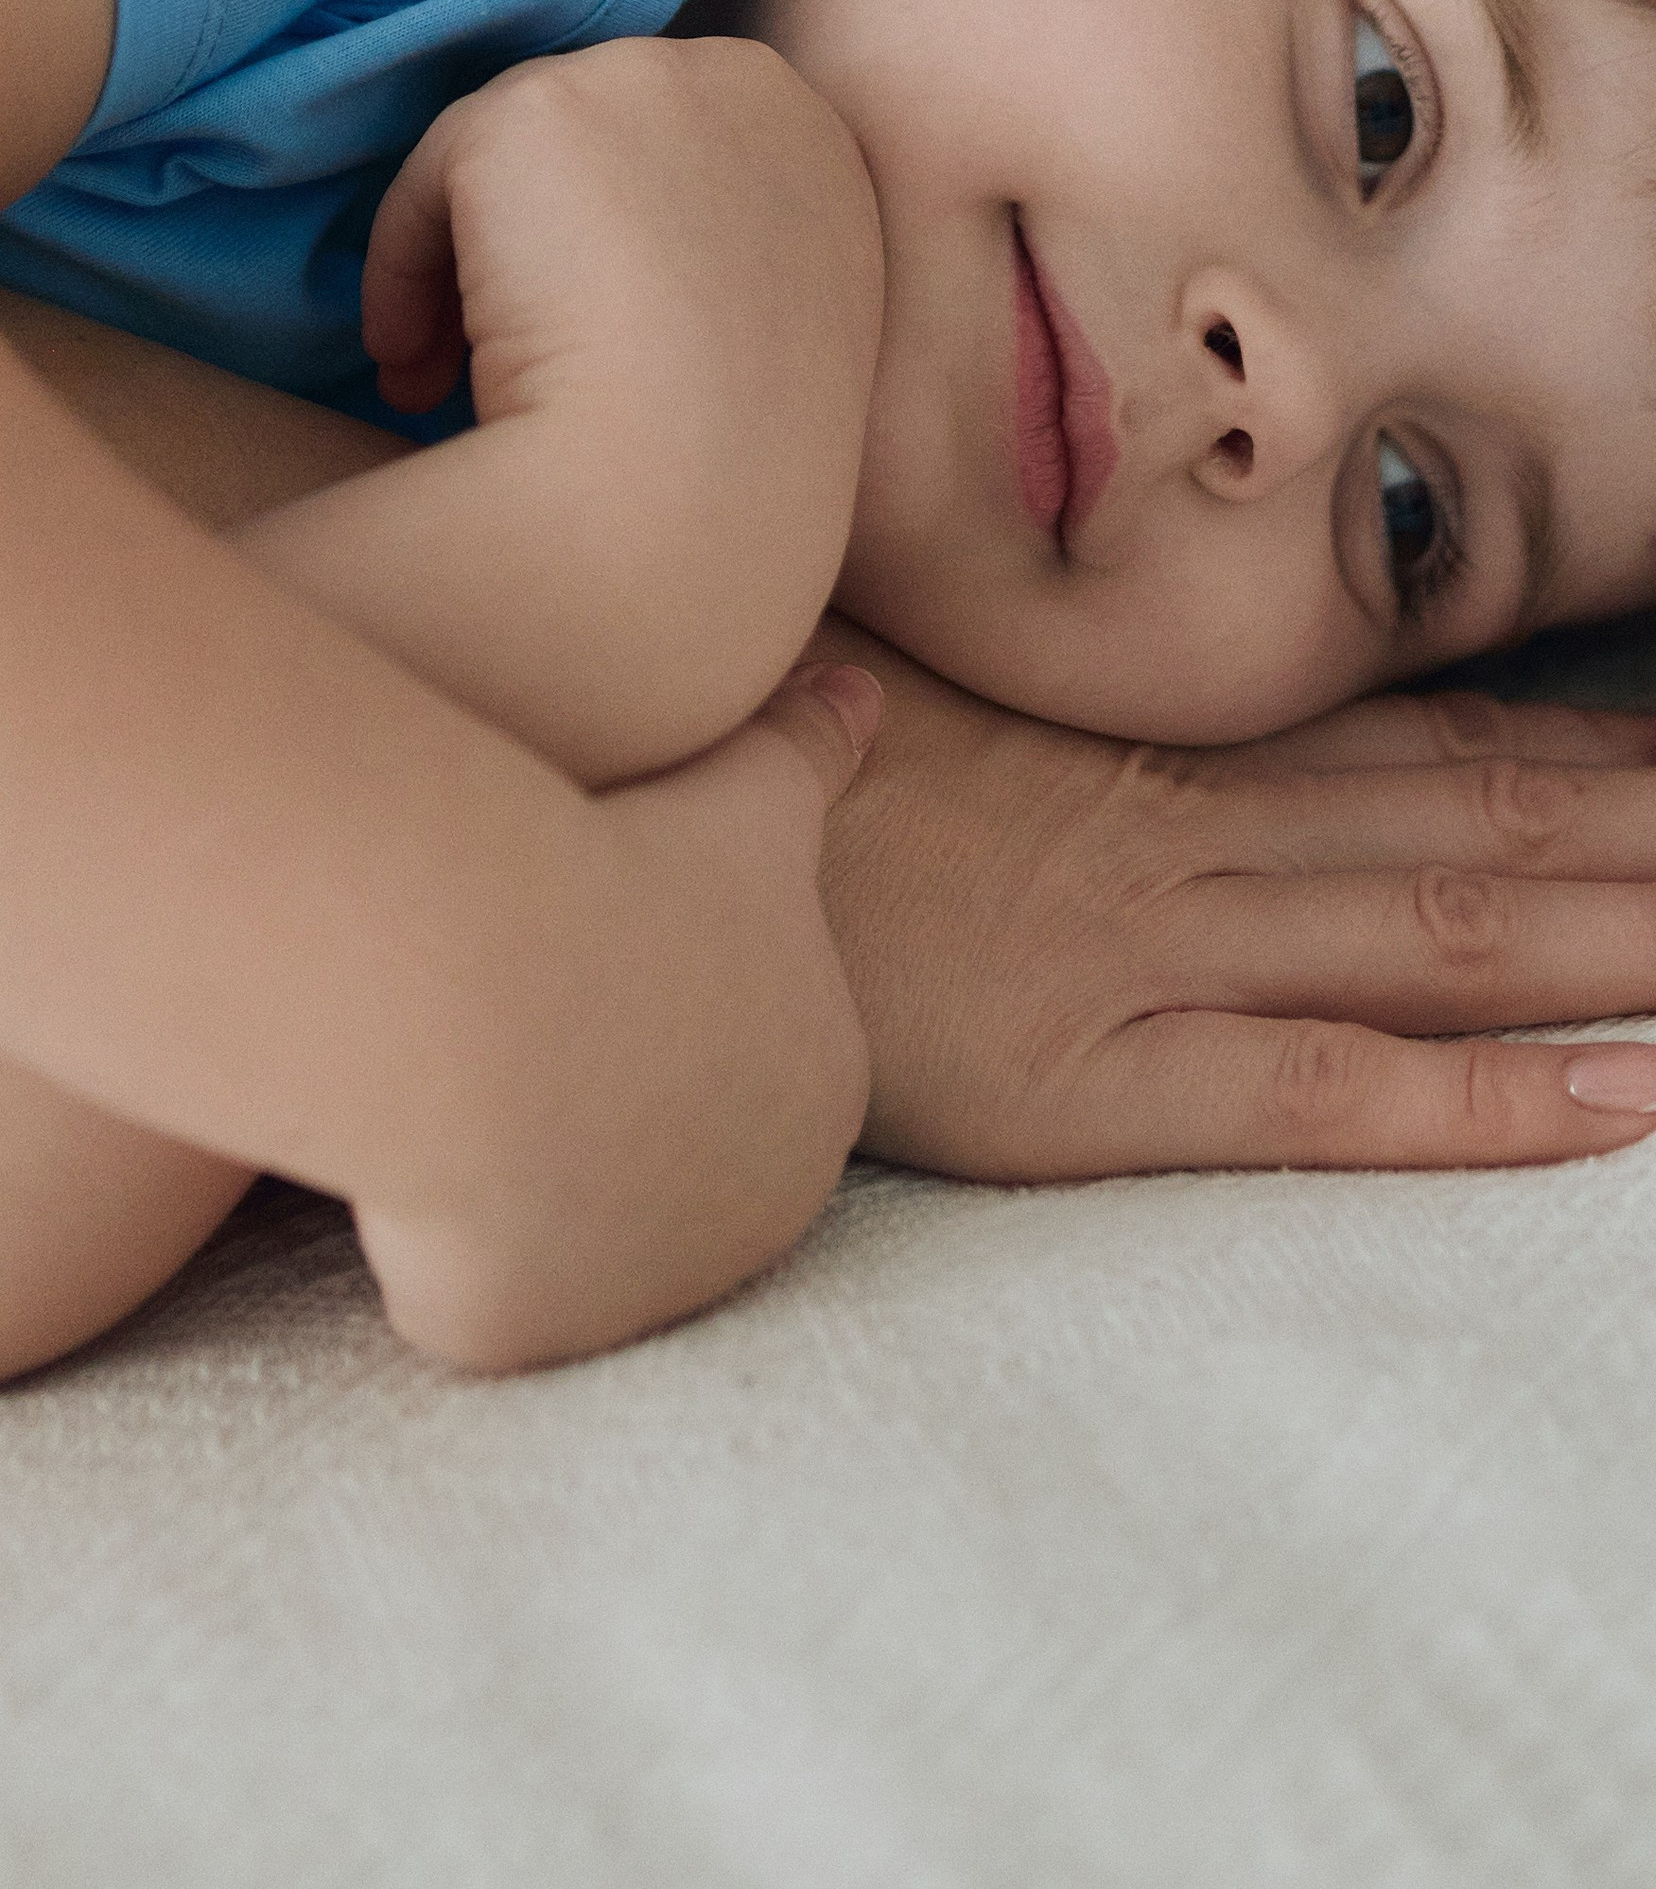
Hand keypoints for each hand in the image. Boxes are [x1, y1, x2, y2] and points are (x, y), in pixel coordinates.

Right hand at [358, 663, 882, 1373]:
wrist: (501, 985)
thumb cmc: (635, 872)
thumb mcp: (748, 793)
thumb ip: (812, 751)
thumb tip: (864, 689)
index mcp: (818, 1097)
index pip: (733, 1074)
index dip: (648, 1013)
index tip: (588, 956)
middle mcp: (753, 1220)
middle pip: (654, 1169)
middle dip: (591, 1108)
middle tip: (517, 1013)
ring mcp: (642, 1295)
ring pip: (559, 1235)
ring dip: (515, 1173)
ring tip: (466, 1071)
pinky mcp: (527, 1336)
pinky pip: (468, 1294)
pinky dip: (433, 1236)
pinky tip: (420, 1153)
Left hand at [368, 33, 877, 458]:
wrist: (687, 487)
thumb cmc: (734, 458)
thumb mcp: (775, 329)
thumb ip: (722, 254)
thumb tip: (612, 264)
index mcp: (819, 145)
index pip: (685, 157)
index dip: (612, 249)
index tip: (578, 345)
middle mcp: (746, 86)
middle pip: (597, 145)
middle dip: (535, 249)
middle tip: (484, 369)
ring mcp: (642, 82)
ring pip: (511, 160)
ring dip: (467, 267)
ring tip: (438, 382)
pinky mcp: (537, 108)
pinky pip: (436, 179)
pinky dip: (406, 272)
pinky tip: (415, 374)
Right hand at [811, 625, 1655, 1177]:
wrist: (599, 805)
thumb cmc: (756, 736)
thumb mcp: (932, 671)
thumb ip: (1064, 683)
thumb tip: (1132, 667)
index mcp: (1186, 748)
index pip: (1463, 740)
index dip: (1645, 747)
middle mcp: (1219, 828)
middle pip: (1528, 828)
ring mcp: (1168, 943)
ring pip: (1480, 929)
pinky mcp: (1098, 1075)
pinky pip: (1329, 1090)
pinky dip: (1494, 1098)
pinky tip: (1646, 1101)